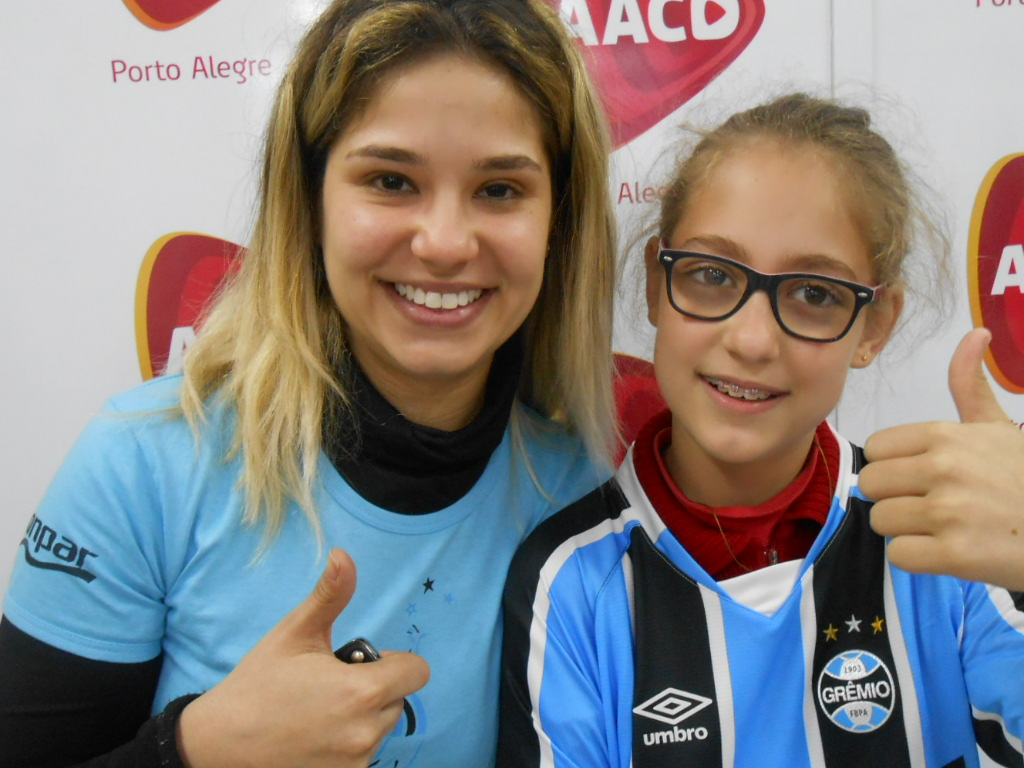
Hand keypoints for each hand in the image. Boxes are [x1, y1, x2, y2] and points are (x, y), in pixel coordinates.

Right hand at [177, 549, 429, 767]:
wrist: (216, 745)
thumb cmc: (257, 684)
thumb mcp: (294, 632)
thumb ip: (330, 595)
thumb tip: (344, 555)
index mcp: (361, 691)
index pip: (417, 671)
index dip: (392, 662)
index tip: (359, 663)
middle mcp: (365, 732)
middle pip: (397, 700)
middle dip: (373, 688)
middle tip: (329, 685)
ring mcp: (354, 762)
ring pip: (379, 728)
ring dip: (360, 718)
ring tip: (316, 711)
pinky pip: (361, 755)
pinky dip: (346, 744)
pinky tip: (312, 736)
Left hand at [862, 328, 1023, 589]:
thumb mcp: (999, 428)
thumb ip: (971, 386)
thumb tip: (975, 333)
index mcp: (945, 435)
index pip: (875, 449)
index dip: (895, 466)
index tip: (924, 476)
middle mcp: (943, 468)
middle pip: (872, 484)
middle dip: (896, 498)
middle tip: (933, 505)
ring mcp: (949, 512)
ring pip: (881, 520)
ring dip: (907, 530)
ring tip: (944, 528)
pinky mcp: (955, 554)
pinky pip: (899, 555)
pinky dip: (918, 559)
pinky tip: (948, 552)